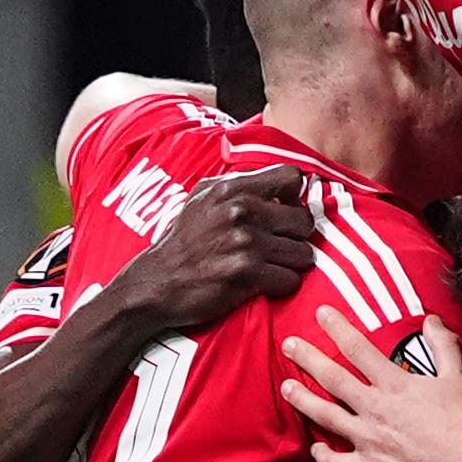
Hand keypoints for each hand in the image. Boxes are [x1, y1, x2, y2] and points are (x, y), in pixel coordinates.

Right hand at [107, 167, 321, 336]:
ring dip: (291, 263)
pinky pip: (291, 279)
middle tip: (280, 245)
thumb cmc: (182, 243)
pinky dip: (282, 284)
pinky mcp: (247, 273)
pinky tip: (264, 282)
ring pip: (303, 253)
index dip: (295, 197)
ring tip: (271, 265)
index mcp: (232, 189)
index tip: (285, 210)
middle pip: (304, 220)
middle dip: (297, 236)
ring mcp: (245, 242)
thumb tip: (275, 184)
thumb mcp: (201, 199)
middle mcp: (241, 211)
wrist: (156, 282)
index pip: (292, 176)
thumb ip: (237, 186)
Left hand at [283, 305, 461, 461]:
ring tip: (287, 389)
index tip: (321, 314)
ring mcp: (368, 441)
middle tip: (288, 345)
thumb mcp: (459, 377)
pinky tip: (316, 450)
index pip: (358, 348)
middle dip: (307, 359)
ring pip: (326, 417)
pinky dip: (324, 457)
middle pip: (332, 379)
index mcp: (394, 384)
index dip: (338, 328)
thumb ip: (443, 345)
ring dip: (304, 401)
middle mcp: (374, 409)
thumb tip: (432, 321)